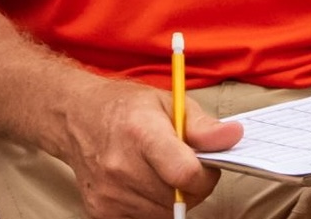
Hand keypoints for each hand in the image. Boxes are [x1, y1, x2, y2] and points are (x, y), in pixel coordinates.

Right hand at [63, 80, 242, 217]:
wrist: (76, 118)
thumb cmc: (126, 107)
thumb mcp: (168, 102)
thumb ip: (203, 126)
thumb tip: (234, 137)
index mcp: (141, 132)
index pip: (185, 174)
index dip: (205, 174)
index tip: (205, 163)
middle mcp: (121, 165)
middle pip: (179, 197)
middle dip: (192, 185)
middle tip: (183, 163)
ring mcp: (109, 193)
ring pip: (165, 213)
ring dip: (173, 197)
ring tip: (161, 170)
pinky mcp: (101, 212)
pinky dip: (152, 206)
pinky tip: (143, 183)